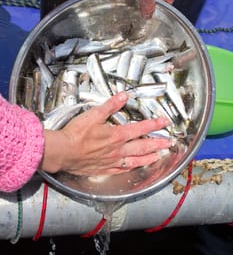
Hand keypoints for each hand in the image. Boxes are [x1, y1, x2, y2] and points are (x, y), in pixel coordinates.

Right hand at [40, 92, 170, 176]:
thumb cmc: (76, 134)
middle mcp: (118, 149)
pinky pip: (123, 169)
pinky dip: (132, 167)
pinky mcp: (105, 169)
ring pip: (136, 160)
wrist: (64, 151)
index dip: (154, 124)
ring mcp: (112, 161)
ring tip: (159, 156)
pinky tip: (136, 167)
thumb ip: (110, 105)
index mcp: (116, 135)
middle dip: (158, 143)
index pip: (140, 128)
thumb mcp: (94, 114)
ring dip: (149, 157)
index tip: (164, 122)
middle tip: (169, 143)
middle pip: (142, 146)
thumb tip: (123, 96)